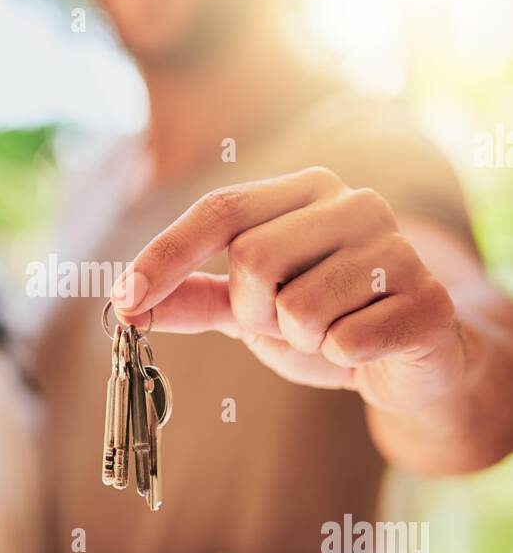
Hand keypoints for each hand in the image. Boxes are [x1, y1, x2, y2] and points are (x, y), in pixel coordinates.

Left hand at [111, 166, 465, 414]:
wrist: (411, 362)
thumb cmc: (326, 322)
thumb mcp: (250, 309)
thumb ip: (192, 298)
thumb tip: (124, 300)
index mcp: (307, 190)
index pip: (220, 209)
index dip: (166, 255)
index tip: (124, 298)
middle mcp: (356, 203)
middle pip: (253, 259)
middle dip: (254, 311)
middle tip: (287, 322)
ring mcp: (398, 248)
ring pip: (299, 308)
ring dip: (301, 339)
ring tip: (332, 332)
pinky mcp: (428, 300)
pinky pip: (346, 342)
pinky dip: (341, 358)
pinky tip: (367, 346)